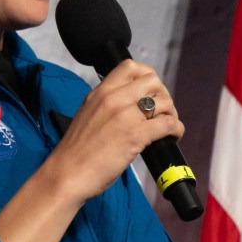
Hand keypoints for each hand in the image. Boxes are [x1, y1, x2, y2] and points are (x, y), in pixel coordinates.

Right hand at [47, 59, 184, 200]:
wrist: (65, 174)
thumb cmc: (75, 152)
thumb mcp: (87, 115)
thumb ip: (106, 105)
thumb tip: (129, 105)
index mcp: (100, 92)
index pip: (130, 66)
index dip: (147, 76)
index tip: (150, 91)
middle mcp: (113, 99)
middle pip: (153, 81)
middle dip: (162, 94)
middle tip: (160, 111)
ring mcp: (124, 115)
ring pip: (164, 101)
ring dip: (171, 113)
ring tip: (166, 126)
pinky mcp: (135, 135)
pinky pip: (168, 123)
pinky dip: (176, 129)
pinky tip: (172, 136)